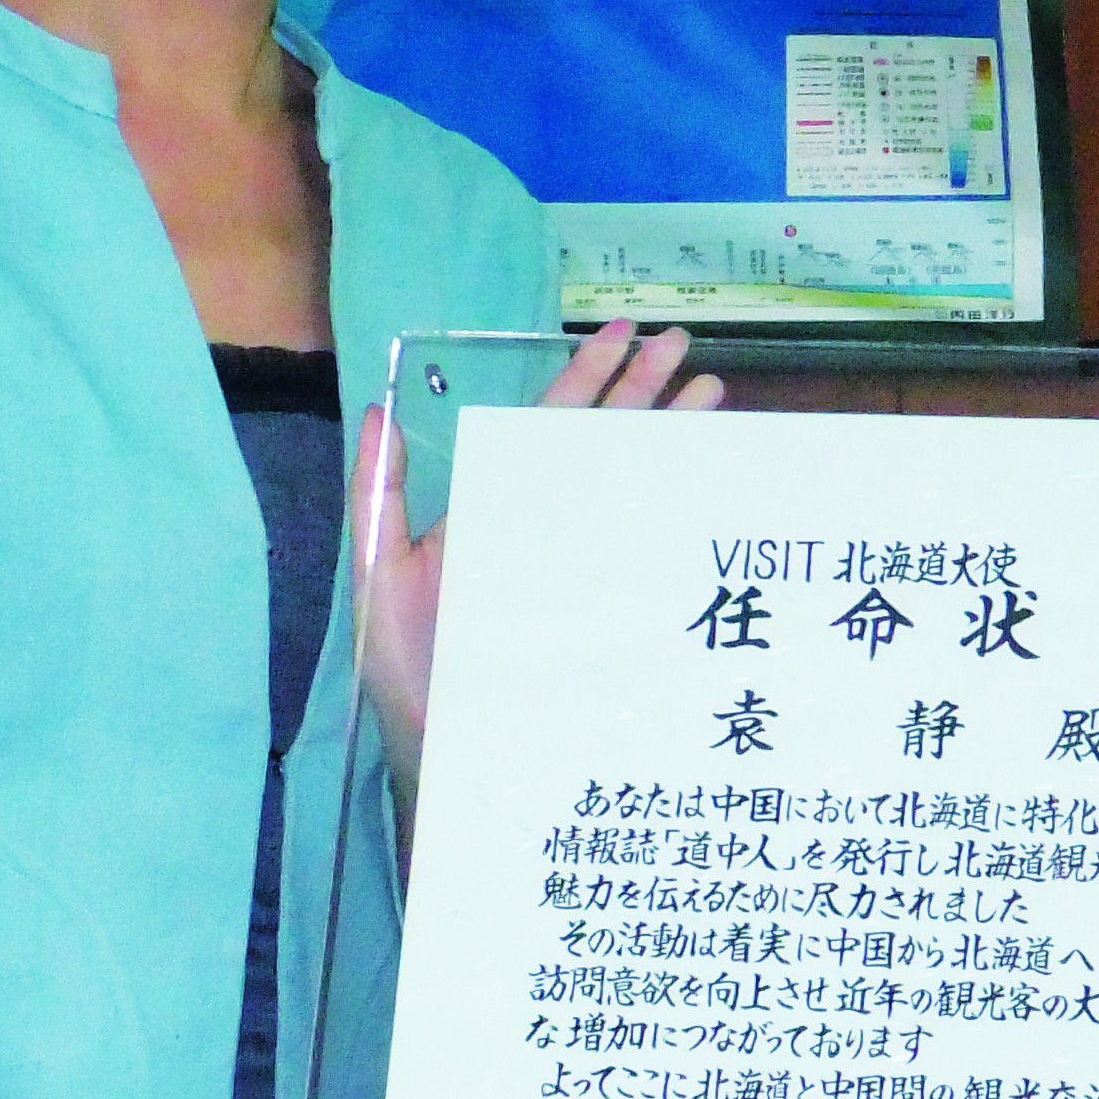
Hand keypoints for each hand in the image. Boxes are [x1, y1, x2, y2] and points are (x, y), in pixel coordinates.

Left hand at [353, 320, 721, 819]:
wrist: (447, 765)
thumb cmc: (410, 675)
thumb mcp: (378, 579)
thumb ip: (379, 497)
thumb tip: (380, 411)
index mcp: (498, 510)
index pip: (547, 428)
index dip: (584, 377)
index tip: (621, 333)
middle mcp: (548, 529)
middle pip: (603, 443)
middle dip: (643, 390)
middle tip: (686, 343)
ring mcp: (586, 569)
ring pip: (637, 486)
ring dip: (673, 437)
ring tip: (714, 393)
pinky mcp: (615, 614)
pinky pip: (656, 553)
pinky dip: (688, 512)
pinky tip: (719, 482)